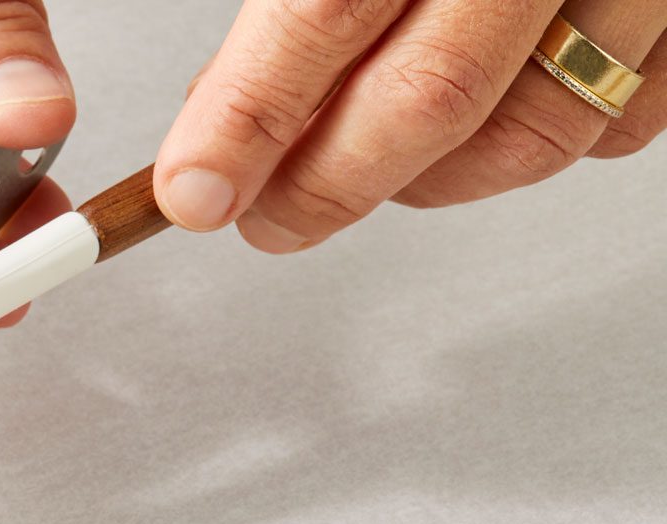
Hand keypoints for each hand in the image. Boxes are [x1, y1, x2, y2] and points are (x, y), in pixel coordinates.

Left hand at [156, 0, 666, 251]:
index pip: (327, 8)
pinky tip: (459, 139)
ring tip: (351, 173)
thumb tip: (216, 107)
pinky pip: (615, 124)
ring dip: (423, 183)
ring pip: (533, 132)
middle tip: (262, 217)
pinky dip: (520, 152)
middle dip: (326, 185)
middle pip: (435, 93)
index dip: (248, 117)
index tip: (193, 189)